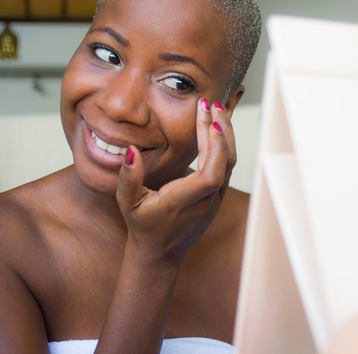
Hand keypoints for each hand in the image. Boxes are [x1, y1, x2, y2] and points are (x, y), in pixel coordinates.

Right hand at [115, 98, 236, 265]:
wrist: (160, 253)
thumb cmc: (142, 227)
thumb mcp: (127, 203)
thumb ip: (128, 178)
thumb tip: (130, 151)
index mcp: (185, 202)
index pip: (210, 176)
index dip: (216, 150)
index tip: (211, 123)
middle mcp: (205, 202)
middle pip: (225, 163)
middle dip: (222, 131)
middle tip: (211, 104)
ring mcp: (215, 200)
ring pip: (229, 164)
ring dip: (225, 135)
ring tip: (216, 110)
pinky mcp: (217, 197)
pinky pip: (226, 167)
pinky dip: (223, 146)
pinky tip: (217, 128)